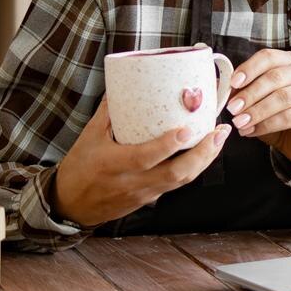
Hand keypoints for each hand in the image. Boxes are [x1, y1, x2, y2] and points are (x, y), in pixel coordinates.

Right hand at [50, 102, 230, 227]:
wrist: (71, 206)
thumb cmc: (78, 170)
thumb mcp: (89, 137)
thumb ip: (108, 112)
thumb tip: (122, 84)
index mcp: (115, 165)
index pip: (146, 157)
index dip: (168, 145)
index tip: (187, 129)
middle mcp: (134, 182)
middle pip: (176, 174)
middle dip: (202, 154)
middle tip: (219, 132)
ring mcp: (144, 193)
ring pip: (181, 181)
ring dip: (204, 160)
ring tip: (218, 139)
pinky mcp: (149, 199)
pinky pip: (176, 184)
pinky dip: (193, 168)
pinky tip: (203, 153)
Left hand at [226, 48, 290, 166]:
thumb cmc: (274, 116)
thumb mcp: (254, 100)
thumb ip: (241, 90)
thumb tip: (220, 85)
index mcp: (289, 61)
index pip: (268, 57)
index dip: (249, 68)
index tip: (232, 83)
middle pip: (276, 77)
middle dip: (250, 93)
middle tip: (232, 109)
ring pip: (283, 97)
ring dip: (257, 111)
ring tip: (239, 123)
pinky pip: (290, 116)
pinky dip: (267, 125)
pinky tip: (251, 131)